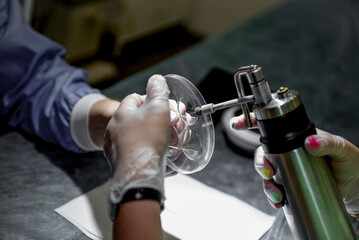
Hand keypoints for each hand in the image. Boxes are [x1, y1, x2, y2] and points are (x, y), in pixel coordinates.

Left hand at [104, 74, 170, 203]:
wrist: (138, 175)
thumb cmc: (148, 140)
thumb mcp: (158, 108)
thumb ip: (158, 91)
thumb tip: (157, 79)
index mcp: (121, 114)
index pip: (135, 98)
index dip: (152, 100)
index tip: (164, 107)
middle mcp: (114, 130)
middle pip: (137, 118)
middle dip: (155, 120)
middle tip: (170, 125)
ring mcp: (115, 148)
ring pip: (136, 136)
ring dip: (152, 136)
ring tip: (167, 141)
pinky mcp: (119, 164)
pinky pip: (135, 152)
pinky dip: (146, 151)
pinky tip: (158, 155)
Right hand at [232, 115, 358, 214]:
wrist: (356, 186)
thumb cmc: (350, 162)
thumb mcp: (342, 149)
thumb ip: (327, 143)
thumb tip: (309, 142)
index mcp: (296, 136)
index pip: (270, 126)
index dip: (250, 122)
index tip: (237, 124)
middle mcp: (288, 151)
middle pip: (262, 152)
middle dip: (260, 164)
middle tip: (269, 174)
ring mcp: (288, 168)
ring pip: (266, 172)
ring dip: (266, 184)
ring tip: (278, 194)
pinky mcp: (290, 183)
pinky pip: (274, 188)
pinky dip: (272, 196)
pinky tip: (279, 201)